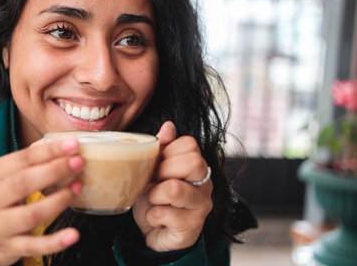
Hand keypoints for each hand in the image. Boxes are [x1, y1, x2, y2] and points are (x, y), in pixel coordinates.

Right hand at [0, 138, 83, 264]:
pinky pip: (34, 245)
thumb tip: (50, 141)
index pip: (22, 159)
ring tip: (77, 188)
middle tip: (78, 162)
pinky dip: (55, 241)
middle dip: (54, 170)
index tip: (72, 144)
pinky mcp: (9, 248)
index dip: (49, 151)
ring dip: (58, 201)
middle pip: (24, 183)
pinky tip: (73, 235)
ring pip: (31, 214)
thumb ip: (23, 161)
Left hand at [132, 122, 212, 251]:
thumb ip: (161, 148)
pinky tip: (155, 217)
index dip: (167, 152)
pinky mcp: (193, 227)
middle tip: (153, 182)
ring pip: (175, 189)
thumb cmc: (155, 197)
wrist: (154, 231)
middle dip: (163, 171)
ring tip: (152, 200)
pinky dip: (151, 215)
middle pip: (192, 162)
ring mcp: (202, 205)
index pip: (190, 144)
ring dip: (154, 195)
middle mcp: (205, 183)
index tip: (157, 165)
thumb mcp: (154, 169)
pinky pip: (164, 213)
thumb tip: (169, 125)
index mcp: (196, 165)